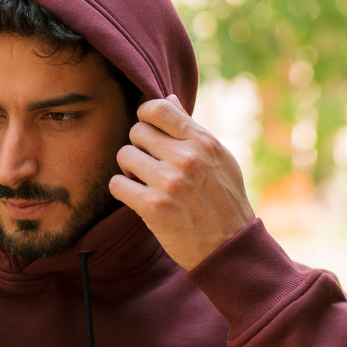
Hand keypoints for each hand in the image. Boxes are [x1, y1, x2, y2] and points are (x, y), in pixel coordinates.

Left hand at [109, 94, 253, 270]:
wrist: (229, 246)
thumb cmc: (225, 201)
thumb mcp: (219, 158)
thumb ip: (192, 129)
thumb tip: (169, 99)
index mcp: (202, 142)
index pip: (159, 108)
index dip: (146, 116)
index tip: (148, 131)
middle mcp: (185, 158)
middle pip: (137, 131)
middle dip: (139, 147)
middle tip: (148, 164)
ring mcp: (168, 182)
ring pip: (124, 155)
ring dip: (129, 170)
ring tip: (144, 182)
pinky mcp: (153, 206)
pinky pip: (117, 184)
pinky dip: (123, 191)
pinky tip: (137, 198)